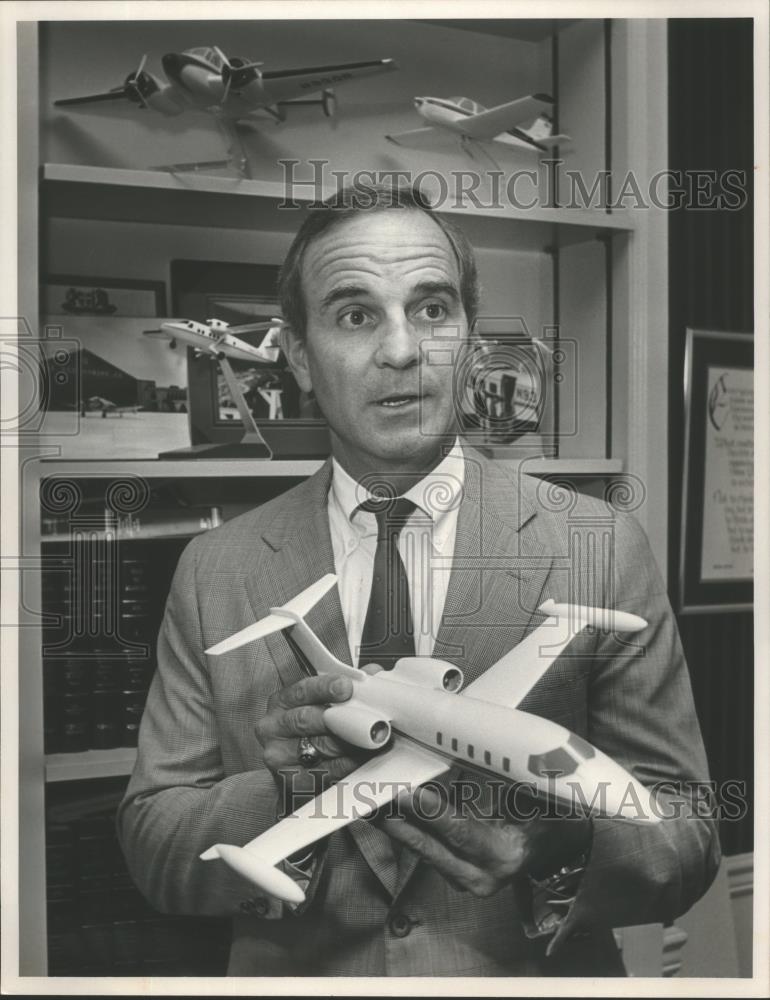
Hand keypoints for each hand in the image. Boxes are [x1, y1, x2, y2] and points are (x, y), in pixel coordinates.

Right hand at [255, 673, 364, 806]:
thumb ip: (343, 688)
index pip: (301, 691)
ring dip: (352, 741)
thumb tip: (372, 673)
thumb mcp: (318, 704)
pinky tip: (362, 756)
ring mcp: (280, 756)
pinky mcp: (292, 781)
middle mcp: (274, 728)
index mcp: (280, 704)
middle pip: (309, 719)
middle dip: (342, 717)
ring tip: (374, 736)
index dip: (325, 687)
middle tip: (368, 716)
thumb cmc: (309, 732)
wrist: (294, 772)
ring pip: (321, 745)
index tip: (346, 686)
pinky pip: (327, 770)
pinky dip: (349, 763)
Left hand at [379, 785, 591, 896]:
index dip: (434, 813)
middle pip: (428, 846)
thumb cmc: (546, 820)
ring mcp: (462, 878)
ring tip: (366, 797)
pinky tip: (382, 807)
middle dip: (395, 819)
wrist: (552, 848)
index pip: (462, 833)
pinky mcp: (450, 872)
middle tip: (369, 795)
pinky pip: (421, 846)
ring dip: (392, 821)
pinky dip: (402, 825)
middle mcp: (480, 875)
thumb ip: (520, 780)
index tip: (408, 794)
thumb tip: (502, 748)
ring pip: (419, 846)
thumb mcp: (539, 799)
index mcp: (505, 855)